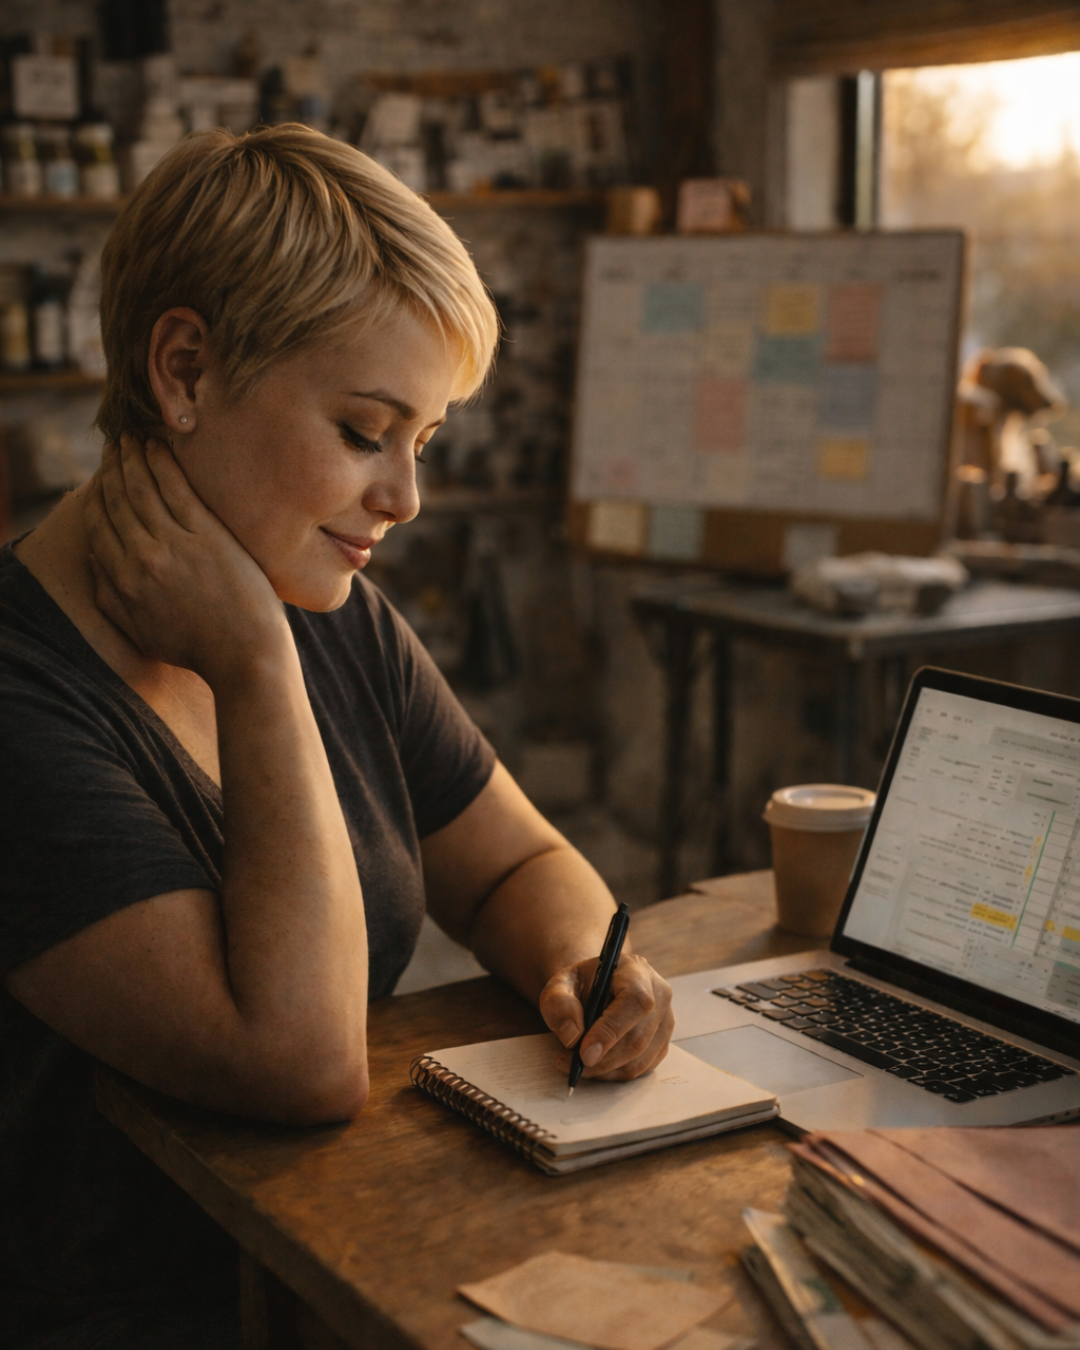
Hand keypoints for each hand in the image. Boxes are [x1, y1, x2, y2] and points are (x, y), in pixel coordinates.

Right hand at [83, 435, 287, 684]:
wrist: (246, 655)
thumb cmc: (199, 649)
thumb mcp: (142, 632)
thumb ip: (111, 598)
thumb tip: (96, 561)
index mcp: (124, 583)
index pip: (99, 527)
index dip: (95, 497)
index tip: (100, 478)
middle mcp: (143, 559)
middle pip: (117, 502)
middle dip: (112, 469)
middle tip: (114, 447)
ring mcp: (175, 545)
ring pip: (142, 490)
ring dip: (132, 458)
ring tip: (130, 439)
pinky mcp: (208, 536)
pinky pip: (177, 490)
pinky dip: (163, 465)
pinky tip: (158, 447)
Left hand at [540, 952, 673, 1081]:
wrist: (597, 989)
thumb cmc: (580, 986)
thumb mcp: (560, 984)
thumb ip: (559, 1003)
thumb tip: (572, 1036)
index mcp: (636, 972)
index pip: (634, 1003)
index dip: (611, 1032)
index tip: (583, 1055)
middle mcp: (659, 995)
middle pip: (638, 1039)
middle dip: (601, 1060)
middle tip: (567, 1063)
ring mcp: (665, 1021)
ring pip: (639, 1060)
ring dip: (604, 1071)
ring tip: (575, 1063)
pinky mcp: (662, 1043)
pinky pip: (641, 1069)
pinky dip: (614, 1074)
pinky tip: (594, 1064)